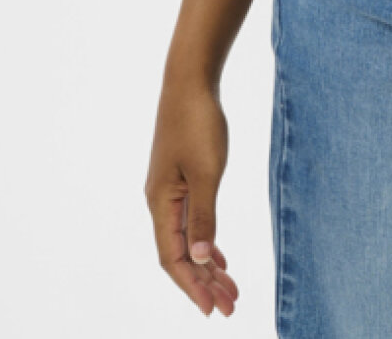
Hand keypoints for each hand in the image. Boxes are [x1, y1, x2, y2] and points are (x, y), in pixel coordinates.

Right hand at [144, 77, 238, 316]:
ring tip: (230, 288)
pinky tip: (220, 256)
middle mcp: (160, 202)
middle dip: (204, 282)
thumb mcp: (206, 172)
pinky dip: (206, 241)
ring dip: (208, 264)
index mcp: (161, 204)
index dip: (192, 286)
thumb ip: (204, 216)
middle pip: (180, 254)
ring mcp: (169, 190)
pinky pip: (191, 222)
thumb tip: (202, 259)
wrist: (190, 82)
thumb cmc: (198, 123)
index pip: (173, 259)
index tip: (212, 309)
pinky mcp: (180, 178)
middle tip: (231, 304)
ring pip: (187, 239)